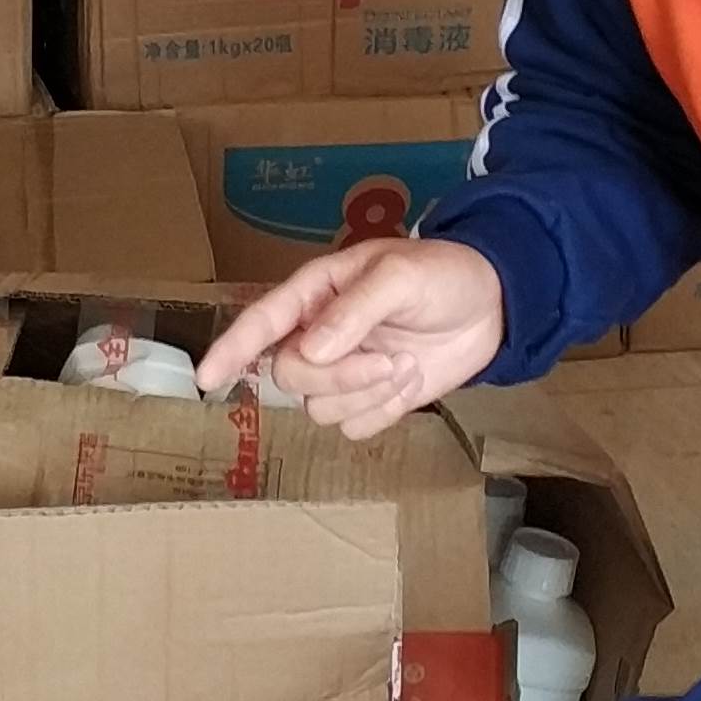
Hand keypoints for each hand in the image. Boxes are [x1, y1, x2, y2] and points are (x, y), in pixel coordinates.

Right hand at [196, 238, 505, 439]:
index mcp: (315, 293)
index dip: (230, 349)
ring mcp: (344, 371)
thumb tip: (312, 350)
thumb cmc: (443, 274)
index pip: (261, 322)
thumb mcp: (400, 276)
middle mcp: (319, 334)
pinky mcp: (369, 399)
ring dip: (368, 393)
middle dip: (339, 377)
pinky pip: (354, 427)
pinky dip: (385, 412)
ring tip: (407, 364)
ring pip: (320, 407)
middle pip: (291, 376)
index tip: (207, 378)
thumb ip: (354, 310)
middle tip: (390, 359)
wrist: (494, 304)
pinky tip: (411, 382)